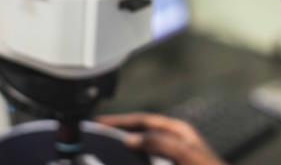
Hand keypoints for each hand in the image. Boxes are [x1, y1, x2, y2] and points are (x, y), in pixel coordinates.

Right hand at [97, 113, 225, 164]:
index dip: (120, 121)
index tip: (99, 122)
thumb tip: (131, 139)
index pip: (143, 120)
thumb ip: (159, 143)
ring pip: (140, 151)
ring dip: (123, 150)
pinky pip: (144, 161)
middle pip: (139, 133)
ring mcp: (170, 158)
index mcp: (177, 131)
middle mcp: (172, 142)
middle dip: (117, 133)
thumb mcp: (186, 156)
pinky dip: (131, 161)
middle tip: (94, 136)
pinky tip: (121, 163)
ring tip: (102, 151)